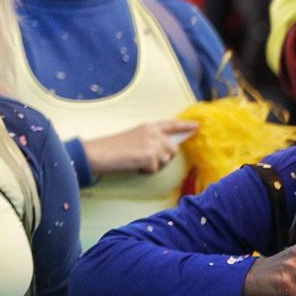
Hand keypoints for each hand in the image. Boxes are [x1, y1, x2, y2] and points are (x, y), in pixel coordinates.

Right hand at [82, 118, 198, 175]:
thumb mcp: (133, 137)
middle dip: (163, 157)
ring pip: (165, 160)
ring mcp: (153, 143)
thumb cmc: (112, 147)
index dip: (185, 125)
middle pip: (172, 149)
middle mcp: (153, 133)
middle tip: (144, 159)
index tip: (196, 125)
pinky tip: (134, 165)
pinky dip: (145, 171)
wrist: (99, 153)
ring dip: (154, 164)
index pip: (171, 124)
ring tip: (137, 161)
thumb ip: (150, 139)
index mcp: (148, 126)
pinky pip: (155, 169)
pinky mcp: (150, 155)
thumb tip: (166, 149)